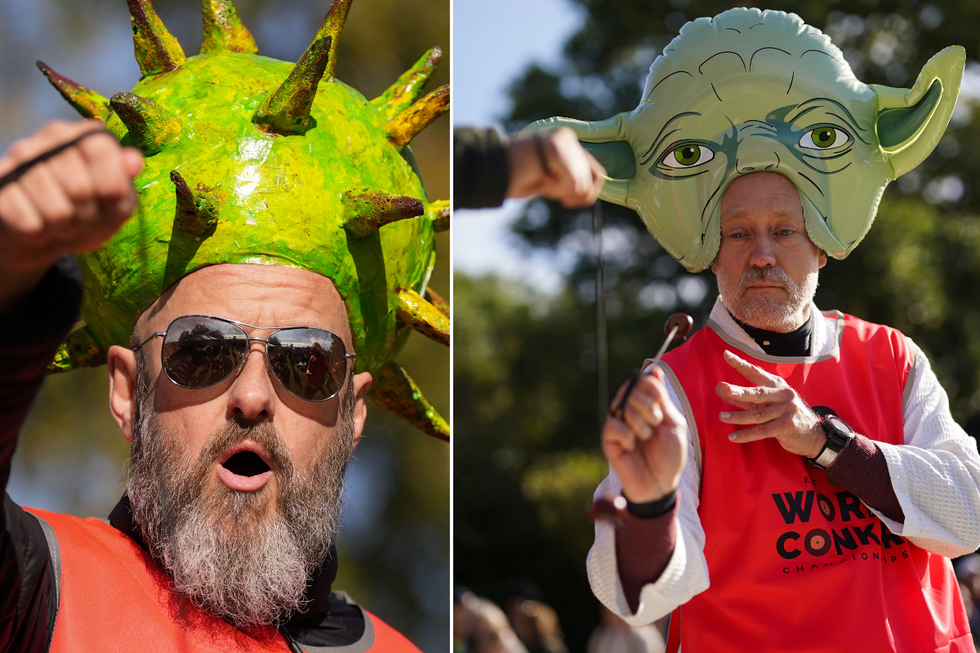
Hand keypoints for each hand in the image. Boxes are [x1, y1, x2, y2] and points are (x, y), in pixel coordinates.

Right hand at [0, 120, 143, 307]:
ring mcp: (20, 156)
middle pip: (81, 187)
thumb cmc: (88, 213)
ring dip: (64, 228)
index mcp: (86, 136)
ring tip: (61, 223)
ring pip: (56, 210)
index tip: (110, 200)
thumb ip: (126, 184)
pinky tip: (37, 226)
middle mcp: (51, 137)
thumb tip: (134, 160)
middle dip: (88, 216)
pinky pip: (29, 222)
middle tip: (83, 217)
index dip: (111, 187)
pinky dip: (39, 235)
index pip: (101, 150)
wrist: (43, 233)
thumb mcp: (116, 203)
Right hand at [506, 127, 604, 206]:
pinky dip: (554, 188)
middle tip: (542, 183)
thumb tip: (590, 193)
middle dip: (567, 193)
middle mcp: (569, 139)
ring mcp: (564, 141)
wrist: (491, 170)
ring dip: (557, 190)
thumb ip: (571, 181)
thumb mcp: (551, 181)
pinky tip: (538, 178)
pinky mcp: (557, 147)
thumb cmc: (516, 177)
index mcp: (569, 145)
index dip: (586, 194)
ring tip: (537, 178)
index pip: (597, 174)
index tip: (566, 201)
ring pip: (580, 184)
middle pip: (590, 182)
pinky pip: (571, 182)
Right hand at [602, 366, 687, 503]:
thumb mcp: (673, 424)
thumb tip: (654, 368)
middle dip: (647, 404)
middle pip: (629, 389)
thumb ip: (662, 399)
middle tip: (656, 422)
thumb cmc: (670, 455)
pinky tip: (632, 445)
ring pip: (621, 406)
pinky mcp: (609, 439)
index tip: (659, 398)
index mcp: (646, 404)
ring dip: (639, 421)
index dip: (648, 385)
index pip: (640, 380)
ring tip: (646, 436)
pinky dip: (626, 434)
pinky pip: (612, 425)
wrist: (661, 483)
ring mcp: (618, 424)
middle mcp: (630, 410)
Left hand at [716, 350, 826, 456]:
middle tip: (723, 388)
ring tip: (722, 417)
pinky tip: (733, 436)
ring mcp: (786, 410)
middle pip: (757, 393)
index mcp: (776, 385)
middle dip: (739, 391)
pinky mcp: (787, 426)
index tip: (726, 355)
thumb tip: (720, 389)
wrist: (813, 435)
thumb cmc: (784, 416)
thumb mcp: (765, 404)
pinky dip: (746, 434)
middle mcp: (782, 395)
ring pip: (758, 414)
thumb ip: (744, 398)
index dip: (741, 364)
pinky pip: (762, 430)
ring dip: (738, 416)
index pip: (756, 372)